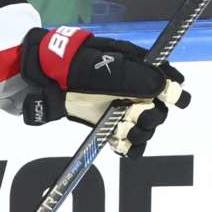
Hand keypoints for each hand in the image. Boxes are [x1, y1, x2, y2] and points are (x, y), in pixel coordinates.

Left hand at [19, 26, 189, 156]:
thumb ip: (128, 76)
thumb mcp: (96, 64)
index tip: (173, 98)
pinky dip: (129, 148)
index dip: (174, 90)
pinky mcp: (108, 125)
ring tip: (127, 132)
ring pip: (145, 127)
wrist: (37, 75)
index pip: (168, 79)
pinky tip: (120, 145)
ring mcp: (120, 107)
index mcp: (136, 66)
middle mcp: (132, 88)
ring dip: (142, 133)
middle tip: (138, 118)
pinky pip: (128, 143)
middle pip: (159, 108)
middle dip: (153, 116)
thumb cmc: (67, 63)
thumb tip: (162, 85)